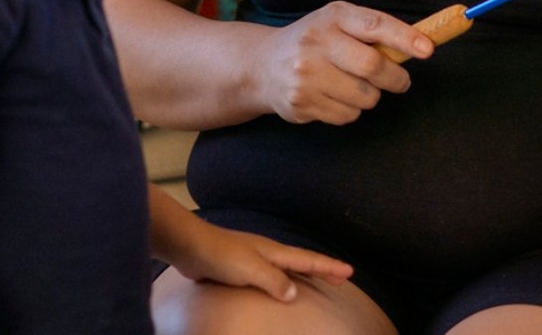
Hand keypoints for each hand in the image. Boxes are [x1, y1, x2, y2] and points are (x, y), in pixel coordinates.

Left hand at [167, 222, 352, 301]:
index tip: (349, 271)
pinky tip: (278, 288)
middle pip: (303, 262)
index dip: (329, 266)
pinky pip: (271, 276)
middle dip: (323, 270)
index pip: (309, 260)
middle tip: (342, 278)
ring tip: (317, 282)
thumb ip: (273, 281)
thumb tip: (294, 294)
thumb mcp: (251, 269)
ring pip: (288, 268)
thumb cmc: (222, 255)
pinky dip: (284, 280)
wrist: (192, 247)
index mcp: (275, 252)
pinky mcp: (242, 268)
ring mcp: (255, 259)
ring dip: (305, 274)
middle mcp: (269, 253)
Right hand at [254, 2, 431, 123]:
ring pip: (364, 97)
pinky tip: (334, 97)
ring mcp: (306, 75)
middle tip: (401, 81)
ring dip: (370, 96)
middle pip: (373, 66)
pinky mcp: (301, 103)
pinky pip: (347, 116)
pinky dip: (350, 110)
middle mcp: (316, 43)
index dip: (405, 38)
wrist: (262, 65)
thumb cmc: (315, 41)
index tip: (427, 50)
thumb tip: (421, 44)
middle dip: (396, 78)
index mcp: (332, 17)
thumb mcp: (338, 23)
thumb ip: (372, 31)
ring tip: (353, 85)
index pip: (374, 25)